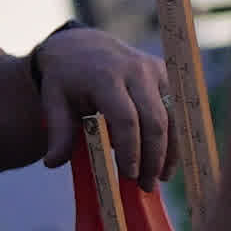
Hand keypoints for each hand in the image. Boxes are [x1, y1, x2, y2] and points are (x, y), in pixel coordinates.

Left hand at [39, 24, 176, 184]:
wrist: (80, 45)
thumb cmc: (65, 79)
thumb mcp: (53, 102)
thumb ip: (58, 133)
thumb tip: (52, 164)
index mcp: (105, 77)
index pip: (126, 119)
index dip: (131, 150)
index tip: (130, 175)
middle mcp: (135, 70)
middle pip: (155, 120)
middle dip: (153, 157)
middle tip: (146, 185)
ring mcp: (154, 69)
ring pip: (173, 116)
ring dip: (170, 150)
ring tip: (160, 177)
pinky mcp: (166, 73)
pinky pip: (177, 109)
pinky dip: (175, 136)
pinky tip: (167, 159)